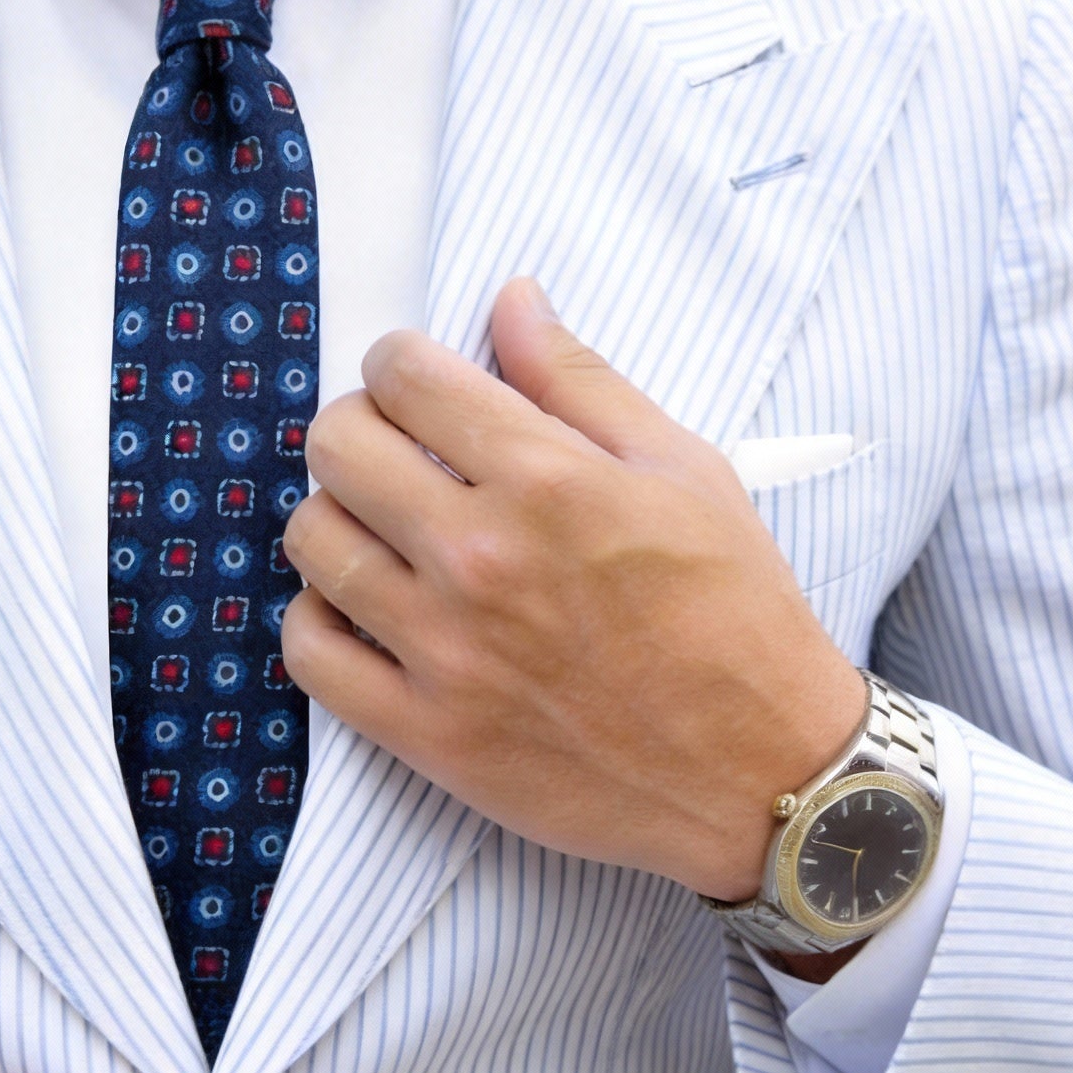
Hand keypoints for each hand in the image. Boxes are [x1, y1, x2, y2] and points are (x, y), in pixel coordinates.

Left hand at [281, 278, 864, 904]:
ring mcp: (445, 651)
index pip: (404, 377)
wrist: (762, 772)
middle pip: (338, 446)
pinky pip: (310, 653)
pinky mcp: (426, 733)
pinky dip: (321, 620)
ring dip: (338, 519)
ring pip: (313, 542)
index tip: (418, 385)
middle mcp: (481, 558)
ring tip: (385, 534)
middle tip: (398, 455)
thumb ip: (583, 381)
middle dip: (360, 430)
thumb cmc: (736, 617)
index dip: (400, 364)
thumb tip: (512, 300)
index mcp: (547, 480)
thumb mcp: (686, 471)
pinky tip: (364, 611)